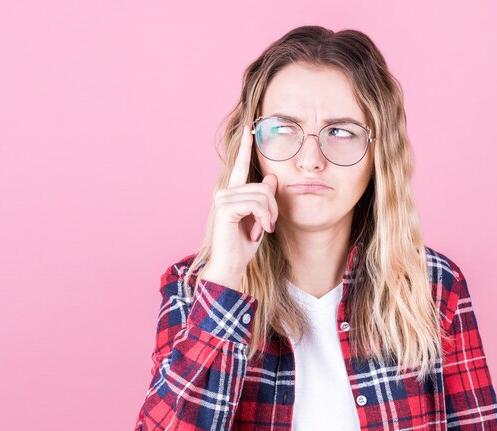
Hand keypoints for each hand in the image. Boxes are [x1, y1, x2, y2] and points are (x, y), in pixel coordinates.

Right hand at [200, 124, 278, 289]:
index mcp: (233, 192)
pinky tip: (259, 231)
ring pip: (262, 195)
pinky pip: (256, 205)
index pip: (240, 165)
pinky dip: (264, 218)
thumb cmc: (243, 245)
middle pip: (263, 186)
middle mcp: (225, 192)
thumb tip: (271, 178)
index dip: (245, 146)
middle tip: (268, 225)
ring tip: (263, 230)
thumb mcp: (260, 219)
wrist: (231, 266)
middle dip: (273, 207)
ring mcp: (223, 199)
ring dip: (269, 215)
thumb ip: (265, 199)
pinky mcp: (225, 208)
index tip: (249, 128)